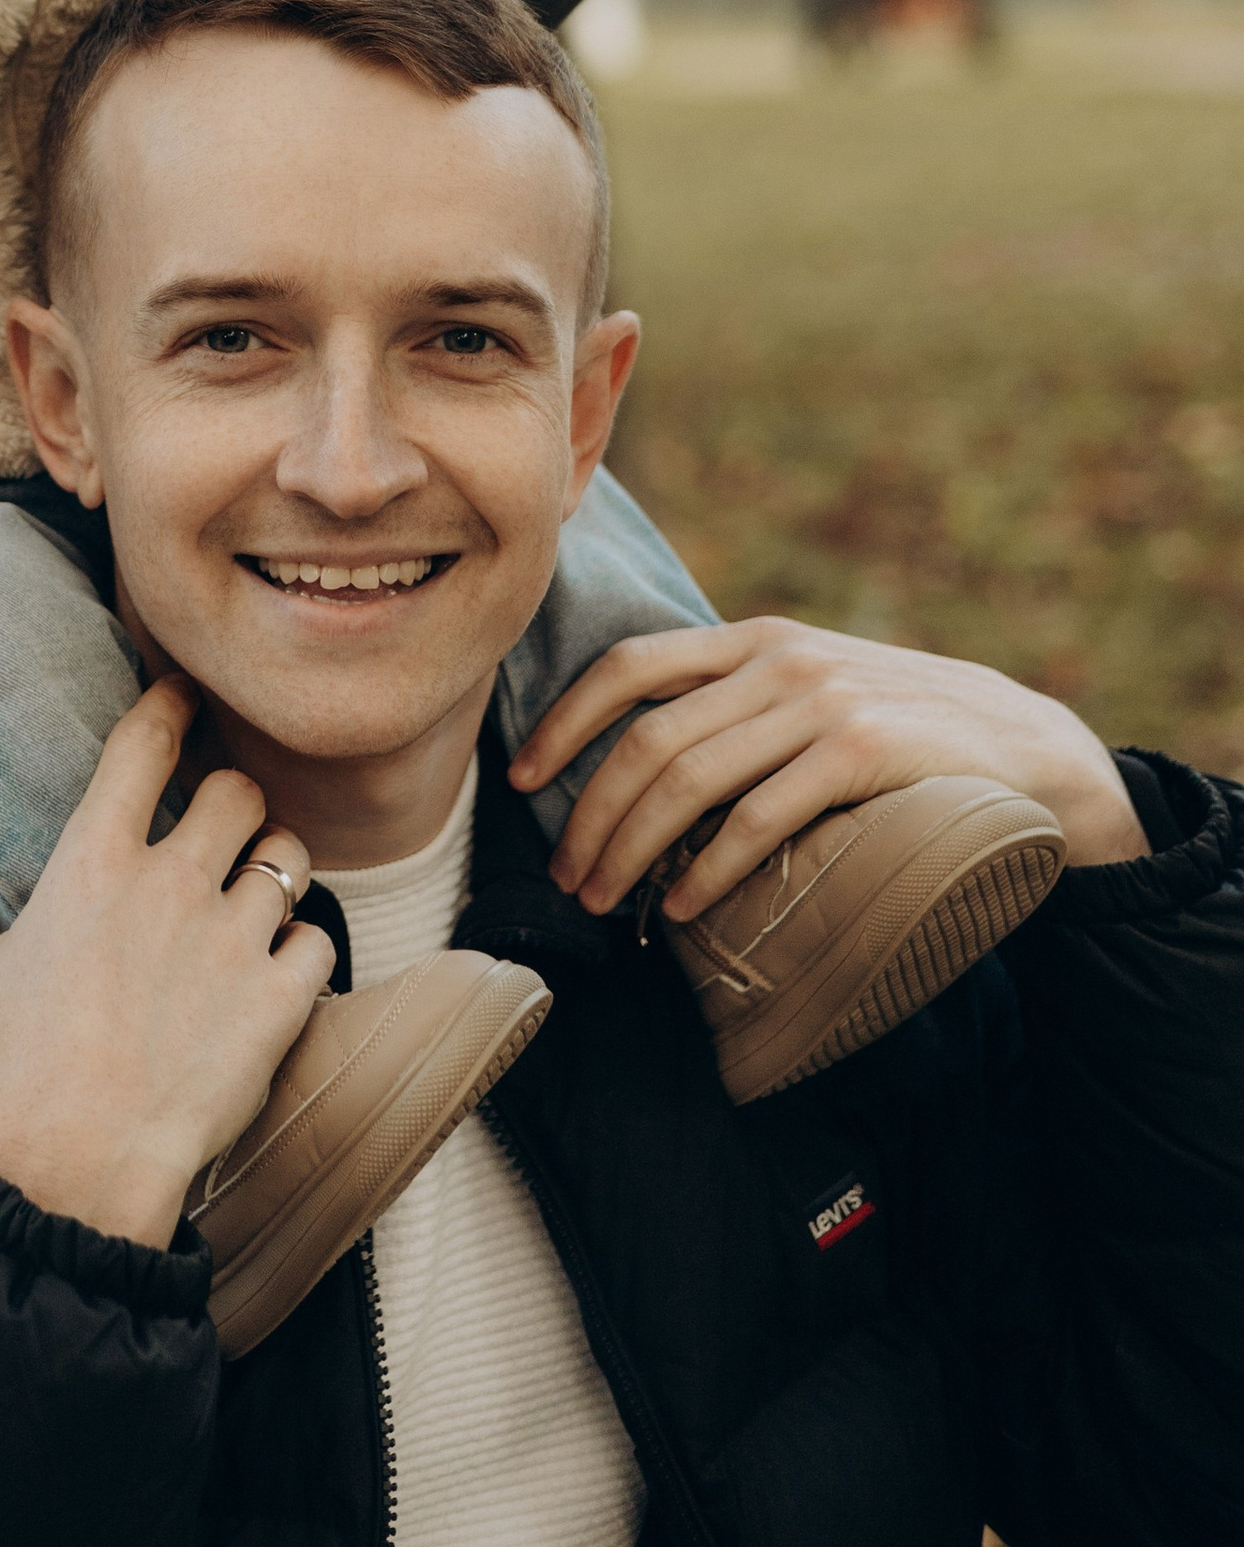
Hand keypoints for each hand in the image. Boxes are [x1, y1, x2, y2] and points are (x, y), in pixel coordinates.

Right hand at [0, 680, 332, 1248]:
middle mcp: (170, 884)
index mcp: (93, 863)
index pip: (145, 746)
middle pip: (237, 789)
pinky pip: (318, 939)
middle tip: (225, 827)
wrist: (80, 1166)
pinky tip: (279, 967)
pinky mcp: (277, 998)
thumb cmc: (18, 1070)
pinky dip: (303, 948)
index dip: (170, 706)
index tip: (183, 697)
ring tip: (260, 890)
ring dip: (276, 868)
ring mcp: (231, 939)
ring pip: (288, 856)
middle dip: (235, 799)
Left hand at [511, 617, 1146, 920]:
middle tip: (565, 879)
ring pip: (690, 780)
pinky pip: (758, 818)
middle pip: (648, 739)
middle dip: (591, 815)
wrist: (1024, 748)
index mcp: (753, 639)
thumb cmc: (898, 733)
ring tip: (606, 904)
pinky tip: (681, 908)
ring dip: (633, 851)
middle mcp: (778, 660)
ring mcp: (820, 703)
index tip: (521, 778)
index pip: (629, 665)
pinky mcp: (860, 754)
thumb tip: (638, 762)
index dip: (565, 722)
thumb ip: (739, 705)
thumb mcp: (811, 693)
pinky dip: (709, 869)